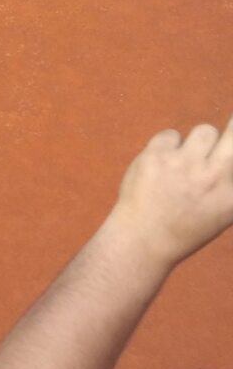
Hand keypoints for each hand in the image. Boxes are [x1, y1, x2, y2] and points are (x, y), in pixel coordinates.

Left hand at [110, 120, 232, 266]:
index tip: (230, 147)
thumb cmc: (184, 225)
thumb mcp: (220, 212)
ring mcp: (184, 164)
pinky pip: (171, 134)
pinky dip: (167, 146)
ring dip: (197, 143)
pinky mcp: (157, 155)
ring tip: (185, 162)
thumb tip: (226, 158)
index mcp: (230, 197)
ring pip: (205, 131)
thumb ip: (227, 184)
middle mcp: (212, 178)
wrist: (143, 237)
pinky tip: (161, 166)